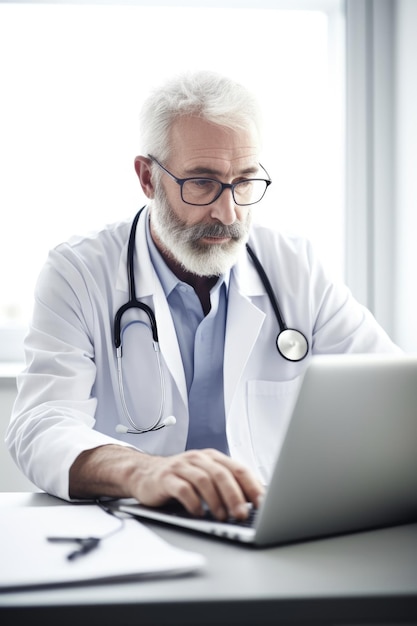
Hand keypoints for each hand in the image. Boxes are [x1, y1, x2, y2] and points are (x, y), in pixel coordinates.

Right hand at [129, 448, 264, 520]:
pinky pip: (183, 489)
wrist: (144, 474)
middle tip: (242, 514)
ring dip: (216, 501)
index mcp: (213, 458)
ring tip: (222, 517)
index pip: (238, 469)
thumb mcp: (205, 478)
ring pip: (204, 480)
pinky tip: (198, 513)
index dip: (252, 486)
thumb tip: (255, 503)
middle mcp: (198, 459)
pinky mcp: (166, 478)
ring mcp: (181, 466)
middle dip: (235, 496)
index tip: (263, 504)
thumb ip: (226, 485)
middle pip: (222, 474)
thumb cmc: (180, 479)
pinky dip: (193, 502)